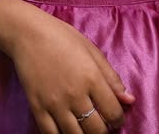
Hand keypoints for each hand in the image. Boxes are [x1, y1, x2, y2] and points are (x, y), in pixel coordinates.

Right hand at [9, 5, 134, 132]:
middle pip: (96, 130)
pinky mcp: (37, 108)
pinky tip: (67, 129)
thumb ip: (111, 77)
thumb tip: (129, 99)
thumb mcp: (92, 51)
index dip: (119, 119)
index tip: (116, 117)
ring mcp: (54, 104)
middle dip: (104, 130)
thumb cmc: (63, 38)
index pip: (113, 112)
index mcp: (91, 77)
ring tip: (86, 126)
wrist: (29, 34)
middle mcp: (75, 94)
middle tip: (102, 123)